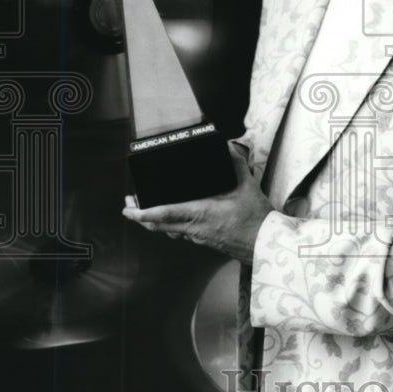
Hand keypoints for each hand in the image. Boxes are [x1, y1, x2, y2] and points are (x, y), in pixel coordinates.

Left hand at [122, 143, 272, 262]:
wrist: (265, 244)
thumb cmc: (256, 218)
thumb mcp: (247, 186)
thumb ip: (235, 164)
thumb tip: (226, 147)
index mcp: (201, 214)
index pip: (164, 215)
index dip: (143, 213)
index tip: (128, 208)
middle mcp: (195, 229)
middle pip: (158, 226)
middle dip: (140, 217)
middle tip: (127, 207)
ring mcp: (198, 238)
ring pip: (169, 232)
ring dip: (154, 223)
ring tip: (145, 212)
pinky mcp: (205, 242)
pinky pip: (181, 234)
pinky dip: (171, 226)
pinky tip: (173, 218)